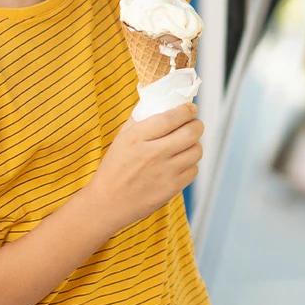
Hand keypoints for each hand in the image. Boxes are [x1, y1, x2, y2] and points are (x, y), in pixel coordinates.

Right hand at [86, 103, 203, 229]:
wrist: (108, 203)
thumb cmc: (114, 168)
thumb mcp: (121, 138)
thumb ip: (140, 119)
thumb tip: (160, 101)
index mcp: (137, 138)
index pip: (171, 118)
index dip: (187, 110)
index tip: (191, 108)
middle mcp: (152, 154)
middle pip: (190, 133)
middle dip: (197, 125)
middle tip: (194, 124)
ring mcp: (164, 172)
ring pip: (196, 151)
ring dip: (194, 144)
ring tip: (186, 145)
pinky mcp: (171, 188)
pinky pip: (194, 170)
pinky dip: (190, 164)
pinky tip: (180, 163)